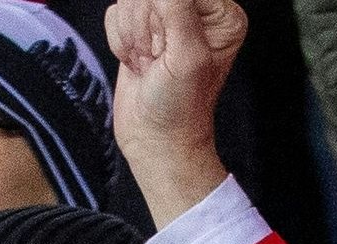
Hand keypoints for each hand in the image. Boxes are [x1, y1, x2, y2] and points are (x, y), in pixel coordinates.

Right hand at [104, 0, 243, 224]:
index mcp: (222, 14)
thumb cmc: (180, 107)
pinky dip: (120, 42)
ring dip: (132, 37)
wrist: (155, 138)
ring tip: (149, 63)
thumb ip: (177, 8)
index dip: (163, 13)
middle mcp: (196, 10)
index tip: (168, 45)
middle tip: (158, 58)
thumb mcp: (187, 56)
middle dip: (146, 28)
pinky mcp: (139, 26)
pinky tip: (137, 63)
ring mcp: (165, 16)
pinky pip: (114, 14)